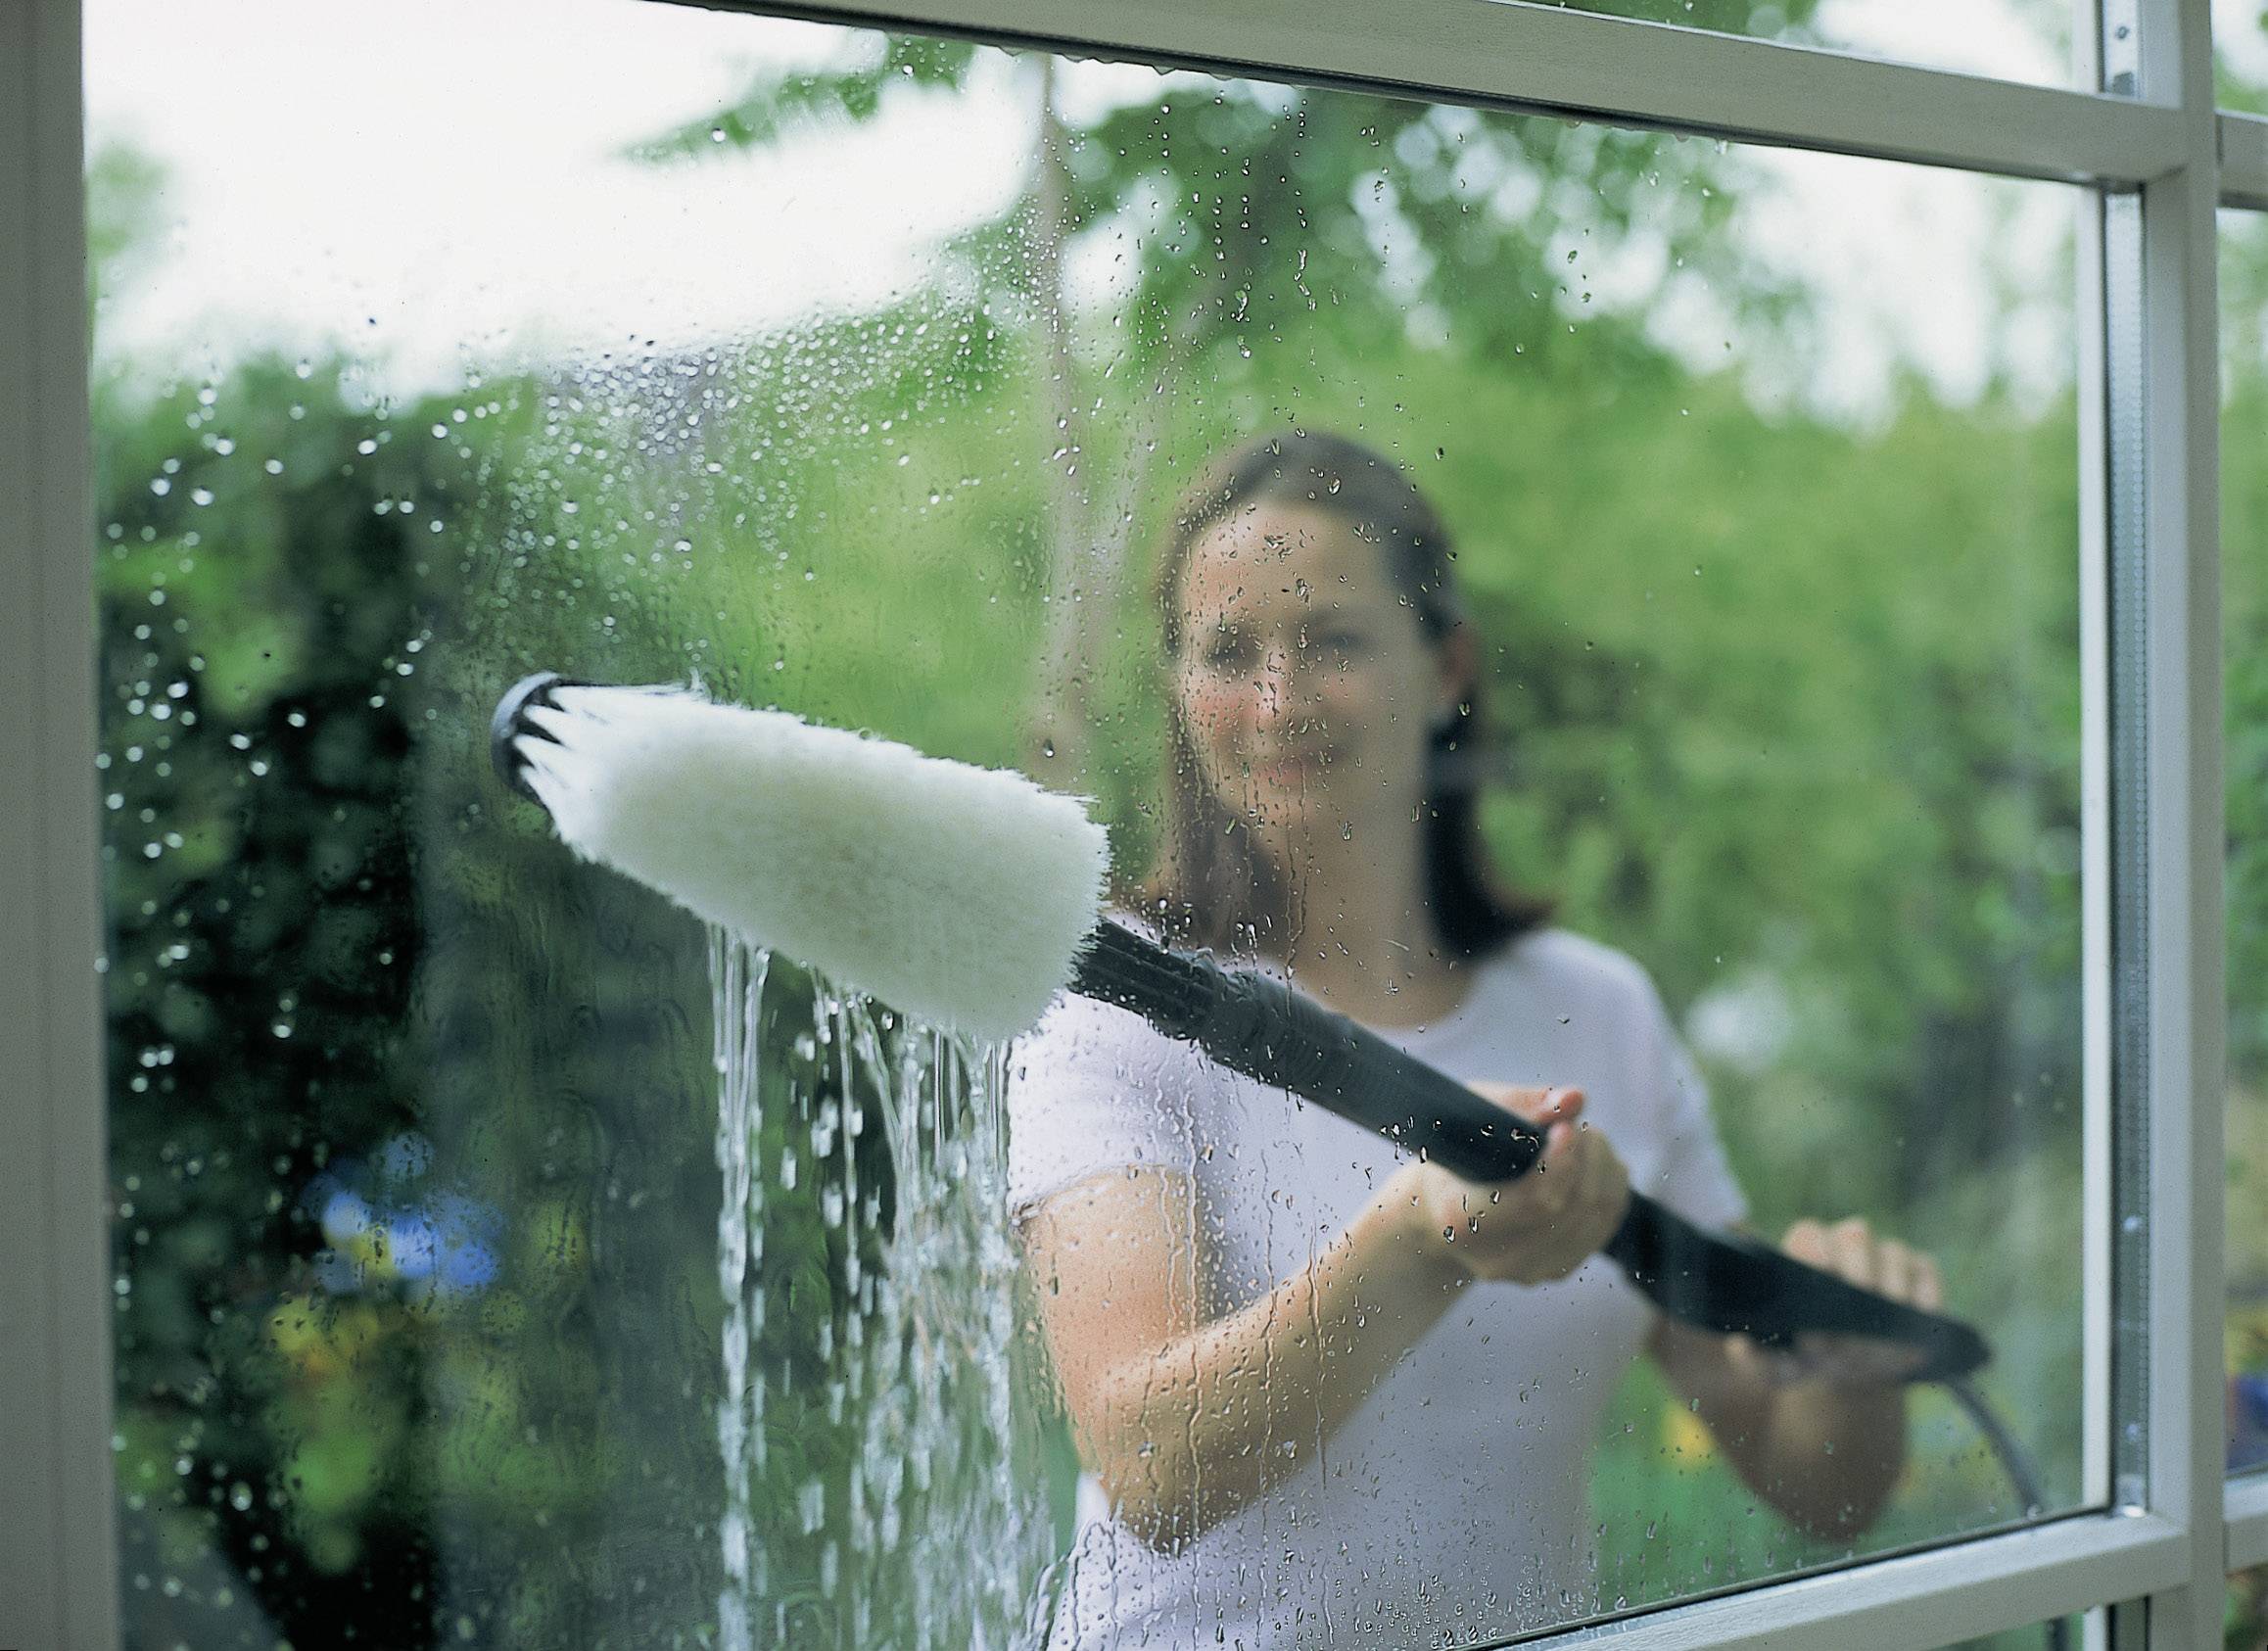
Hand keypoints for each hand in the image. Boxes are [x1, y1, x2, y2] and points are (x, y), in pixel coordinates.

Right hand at [1386, 1084, 1629, 1286]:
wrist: (1438, 1210)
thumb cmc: (1455, 1154)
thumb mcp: (1470, 1118)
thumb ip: (1521, 1105)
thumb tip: (1575, 1099)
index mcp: (1462, 1219)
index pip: (1536, 1201)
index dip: (1562, 1161)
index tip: (1567, 1126)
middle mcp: (1497, 1258)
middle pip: (1574, 1206)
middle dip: (1589, 1156)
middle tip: (1581, 1124)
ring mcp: (1529, 1272)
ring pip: (1596, 1216)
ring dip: (1603, 1169)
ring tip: (1588, 1140)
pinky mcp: (1554, 1271)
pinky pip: (1604, 1226)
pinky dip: (1610, 1189)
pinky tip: (1596, 1165)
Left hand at [1734, 1216, 1944, 1387]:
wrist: (1853, 1372)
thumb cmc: (1808, 1357)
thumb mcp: (1779, 1367)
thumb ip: (1756, 1360)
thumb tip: (1740, 1346)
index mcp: (1805, 1258)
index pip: (1809, 1234)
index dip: (1816, 1250)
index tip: (1823, 1273)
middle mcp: (1844, 1249)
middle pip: (1855, 1235)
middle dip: (1859, 1273)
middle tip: (1859, 1312)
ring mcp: (1884, 1259)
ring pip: (1893, 1252)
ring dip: (1892, 1289)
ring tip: (1885, 1327)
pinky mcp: (1919, 1273)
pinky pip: (1926, 1269)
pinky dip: (1926, 1291)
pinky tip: (1919, 1316)